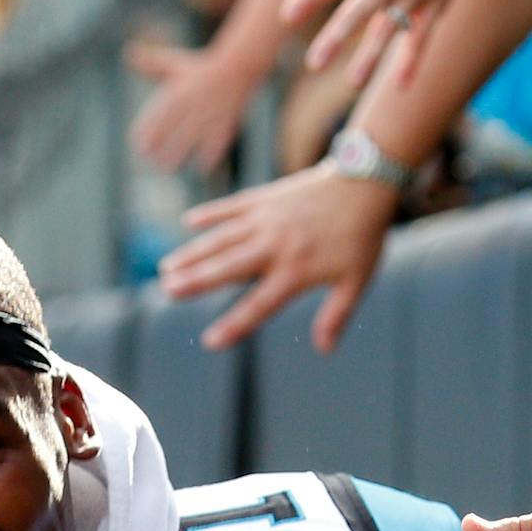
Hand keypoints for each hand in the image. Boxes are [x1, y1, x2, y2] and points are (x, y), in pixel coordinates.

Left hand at [127, 42, 267, 172]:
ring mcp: (206, 118)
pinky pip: (212, 148)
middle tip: (152, 164)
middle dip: (157, 152)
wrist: (236, 67)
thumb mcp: (174, 63)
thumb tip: (129, 53)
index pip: (153, 120)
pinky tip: (200, 167)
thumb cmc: (201, 68)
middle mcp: (188, 108)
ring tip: (168, 169)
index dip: (144, 136)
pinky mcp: (223, 126)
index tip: (139, 147)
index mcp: (175, 95)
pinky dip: (206, 159)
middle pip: (167, 136)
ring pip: (187, 145)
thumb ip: (151, 64)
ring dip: (176, 159)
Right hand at [157, 162, 396, 350]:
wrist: (365, 181)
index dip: (234, 325)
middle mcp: (275, 246)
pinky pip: (231, 207)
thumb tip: (325, 349)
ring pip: (221, 239)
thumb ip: (337, 315)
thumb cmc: (363, 236)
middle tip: (167, 291)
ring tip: (167, 268)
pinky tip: (188, 221)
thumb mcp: (356, 281)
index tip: (210, 341)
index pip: (258, 305)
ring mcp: (266, 220)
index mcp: (296, 272)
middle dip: (195, 281)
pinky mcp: (264, 198)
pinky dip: (210, 213)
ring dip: (192, 253)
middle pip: (228, 268)